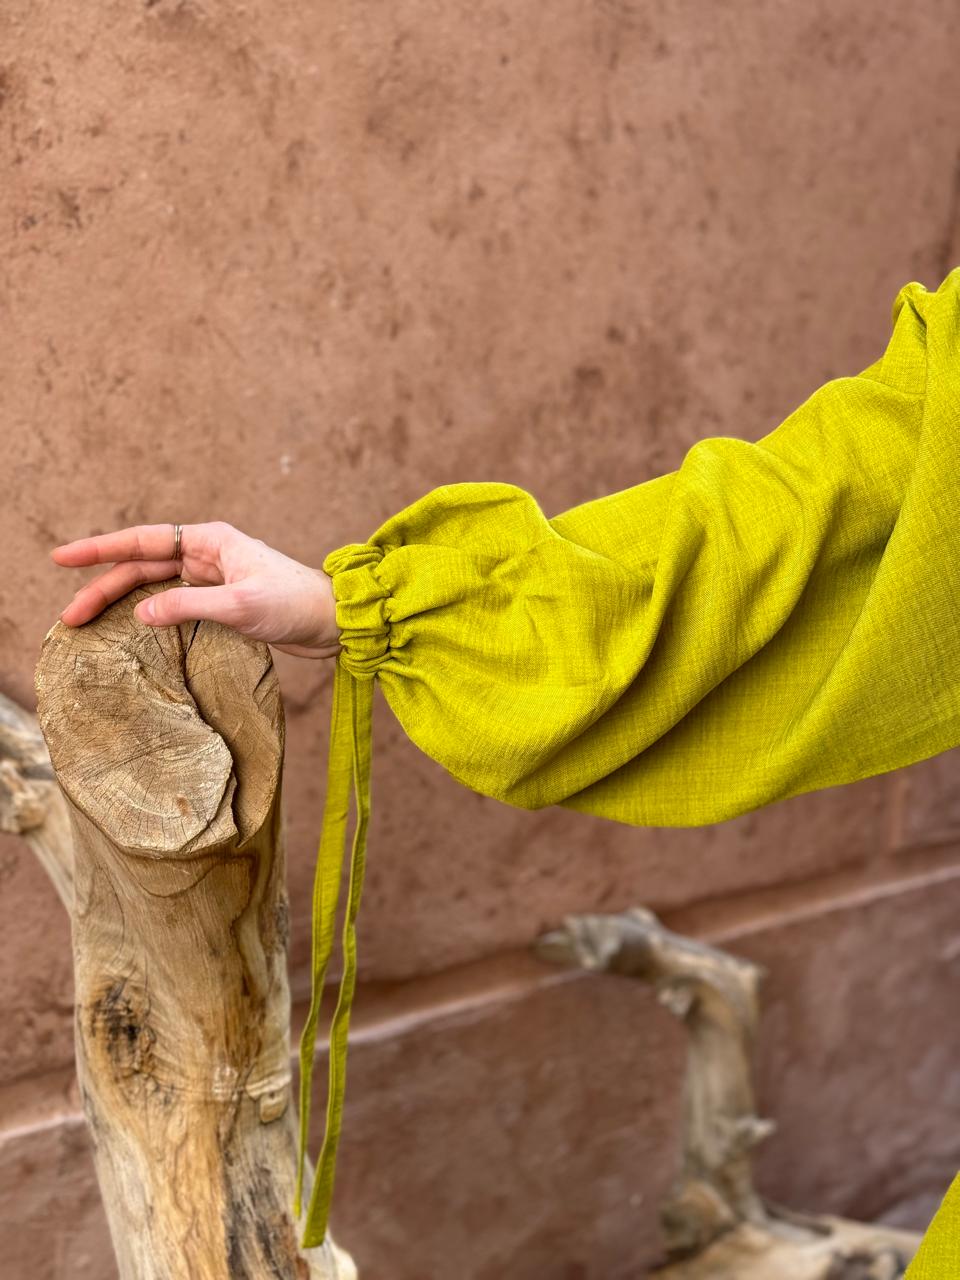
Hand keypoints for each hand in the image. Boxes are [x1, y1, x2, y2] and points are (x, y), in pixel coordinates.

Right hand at [50, 521, 342, 659]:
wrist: (335, 622)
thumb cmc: (296, 604)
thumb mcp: (240, 606)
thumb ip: (190, 606)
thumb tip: (140, 612)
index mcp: (210, 541)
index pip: (143, 542)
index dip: (100, 549)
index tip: (63, 557)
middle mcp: (207, 555)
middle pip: (141, 568)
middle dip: (103, 587)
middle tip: (70, 616)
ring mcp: (212, 579)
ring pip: (153, 588)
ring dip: (121, 604)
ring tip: (87, 626)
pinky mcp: (220, 604)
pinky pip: (172, 605)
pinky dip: (147, 616)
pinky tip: (128, 632)